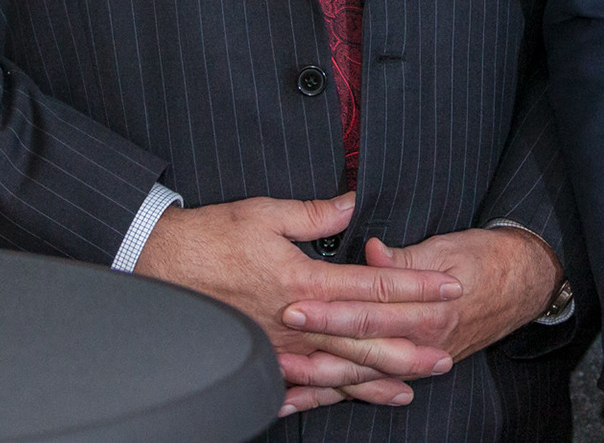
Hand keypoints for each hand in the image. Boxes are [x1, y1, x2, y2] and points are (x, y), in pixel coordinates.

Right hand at [132, 193, 463, 415]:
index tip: (448, 287)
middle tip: (445, 352)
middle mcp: (296, 320)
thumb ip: (318, 214)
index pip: (374, 286)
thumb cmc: (209, 238)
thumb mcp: (266, 214)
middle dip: (409, 346)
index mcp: (304, 281)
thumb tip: (355, 204)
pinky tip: (347, 399)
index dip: (416, 286)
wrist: (155, 265)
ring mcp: (278, 344)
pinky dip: (327, 395)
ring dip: (376, 377)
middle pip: (364, 338)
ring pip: (337, 368)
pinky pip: (299, 384)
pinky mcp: (259, 356)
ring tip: (410, 384)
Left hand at [271, 224, 560, 412]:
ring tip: (281, 385)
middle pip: (359, 349)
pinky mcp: (411, 368)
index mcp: (428, 309)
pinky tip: (302, 401)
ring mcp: (417, 360)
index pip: (370, 312)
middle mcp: (422, 341)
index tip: (295, 304)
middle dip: (314, 349)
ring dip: (318, 384)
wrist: (525, 282)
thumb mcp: (448, 247)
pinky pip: (368, 388)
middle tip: (276, 345)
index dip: (331, 310)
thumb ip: (404, 257)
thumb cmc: (486, 258)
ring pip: (360, 379)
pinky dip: (334, 396)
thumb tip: (370, 252)